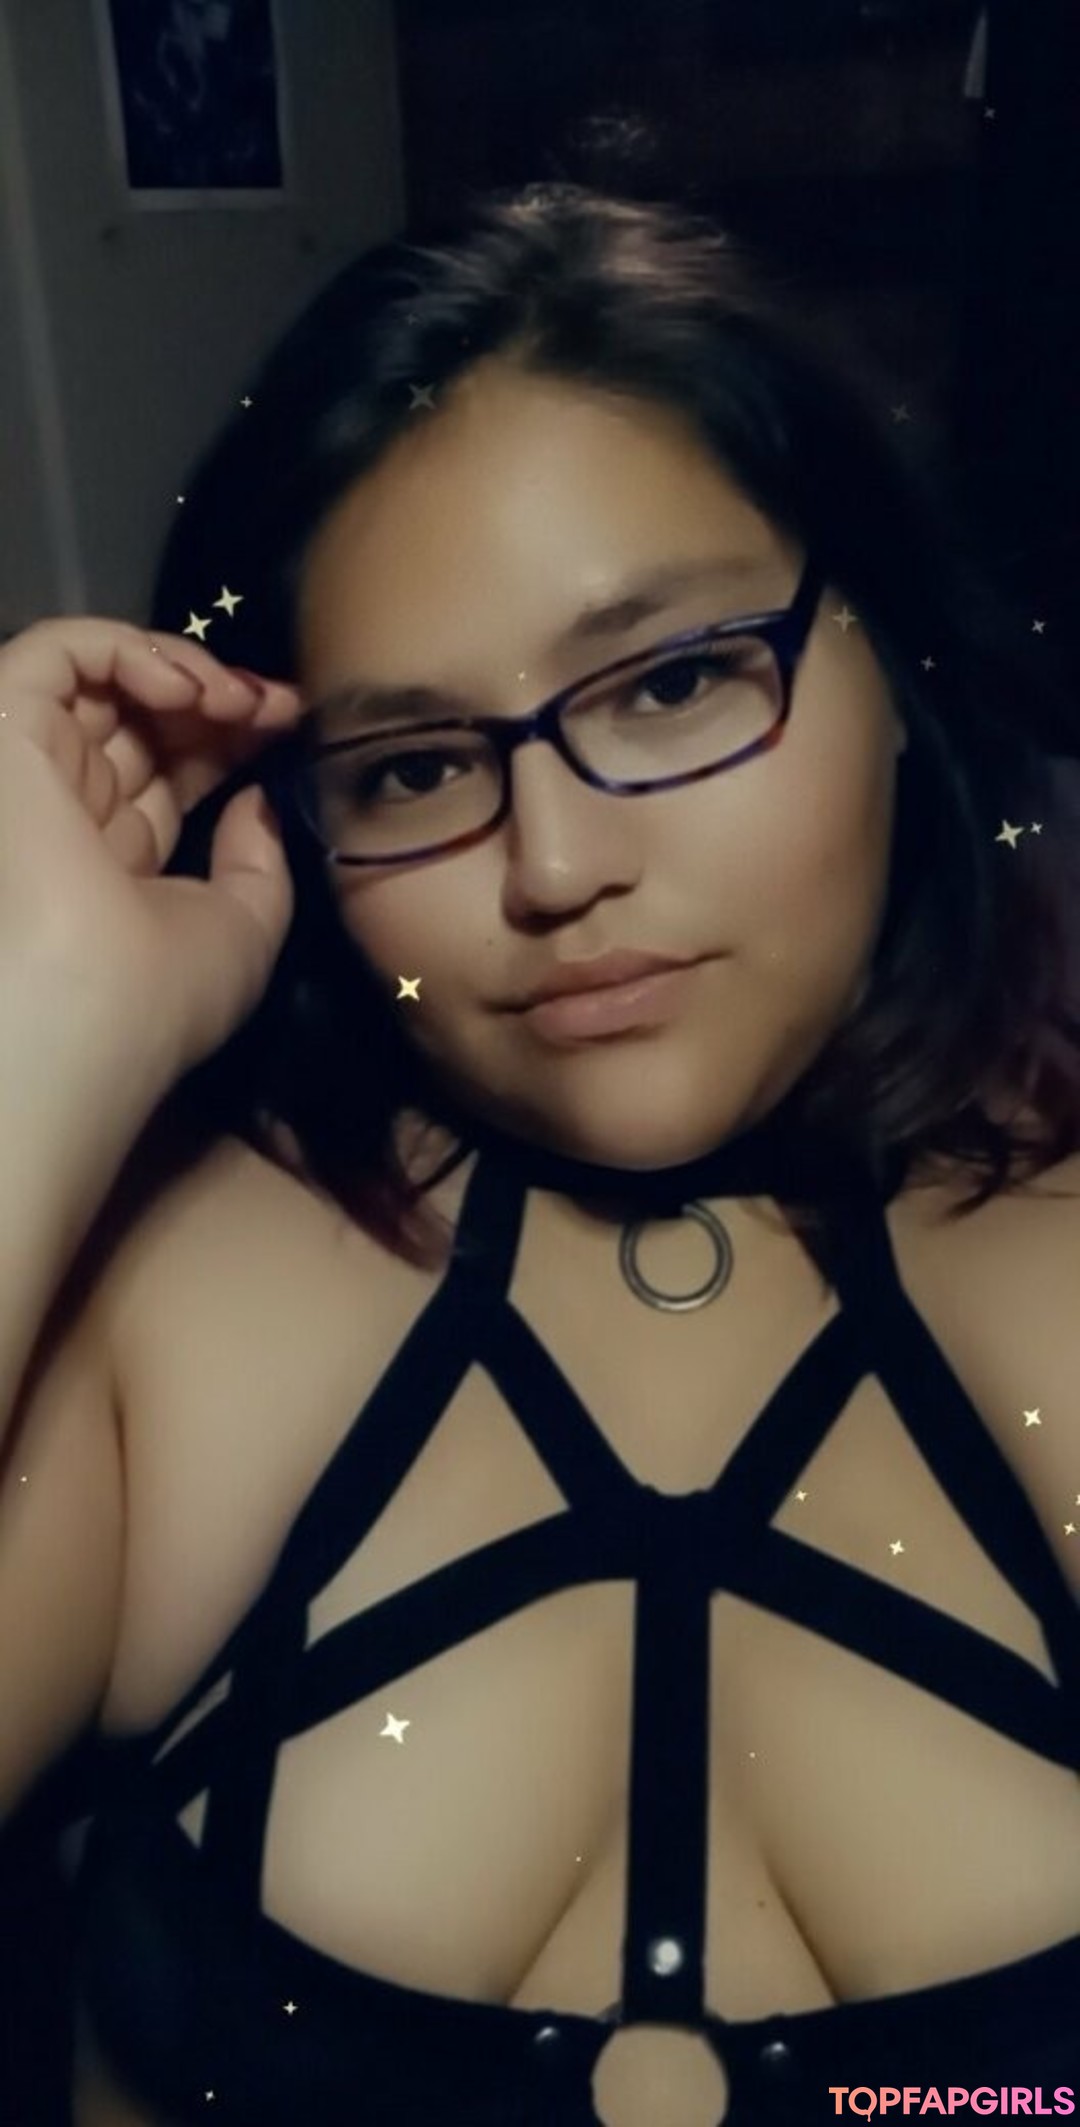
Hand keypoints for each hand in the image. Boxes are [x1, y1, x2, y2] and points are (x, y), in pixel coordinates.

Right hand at [0, 615, 306, 1078]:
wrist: (85, 1016)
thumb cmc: (159, 994)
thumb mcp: (241, 931)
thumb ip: (257, 862)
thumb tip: (255, 798)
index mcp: (111, 860)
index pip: (169, 769)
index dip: (231, 736)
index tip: (290, 726)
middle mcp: (68, 810)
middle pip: (144, 717)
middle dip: (220, 698)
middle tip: (276, 707)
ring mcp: (34, 769)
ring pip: (103, 676)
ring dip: (183, 668)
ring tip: (237, 699)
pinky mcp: (7, 731)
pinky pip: (57, 651)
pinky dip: (126, 645)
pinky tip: (189, 686)